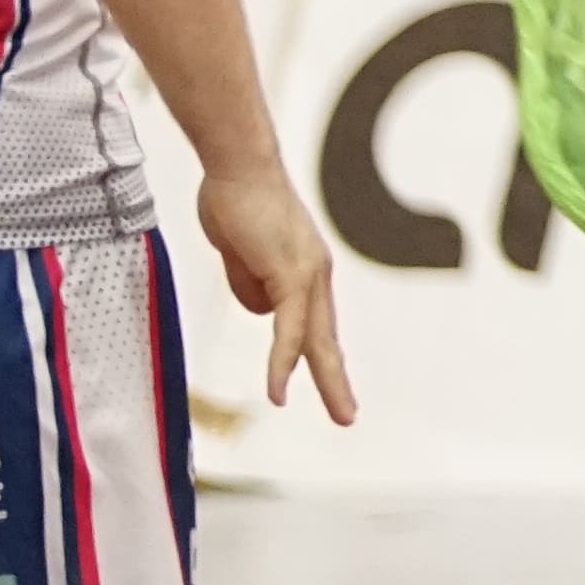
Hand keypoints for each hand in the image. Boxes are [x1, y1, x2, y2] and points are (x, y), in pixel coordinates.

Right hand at [192, 163, 354, 425]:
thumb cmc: (236, 205)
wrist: (237, 167)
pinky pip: (288, 326)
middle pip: (327, 339)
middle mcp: (315, 275)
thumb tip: (261, 313)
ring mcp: (307, 273)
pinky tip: (279, 390)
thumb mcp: (241, 257)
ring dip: (324, 380)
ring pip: (316, 338)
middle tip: (348, 417)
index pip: (317, 327)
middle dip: (337, 381)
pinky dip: (283, 360)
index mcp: (305, 273)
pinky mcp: (291, 271)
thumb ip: (252, 286)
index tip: (332, 389)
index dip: (321, 359)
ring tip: (340, 415)